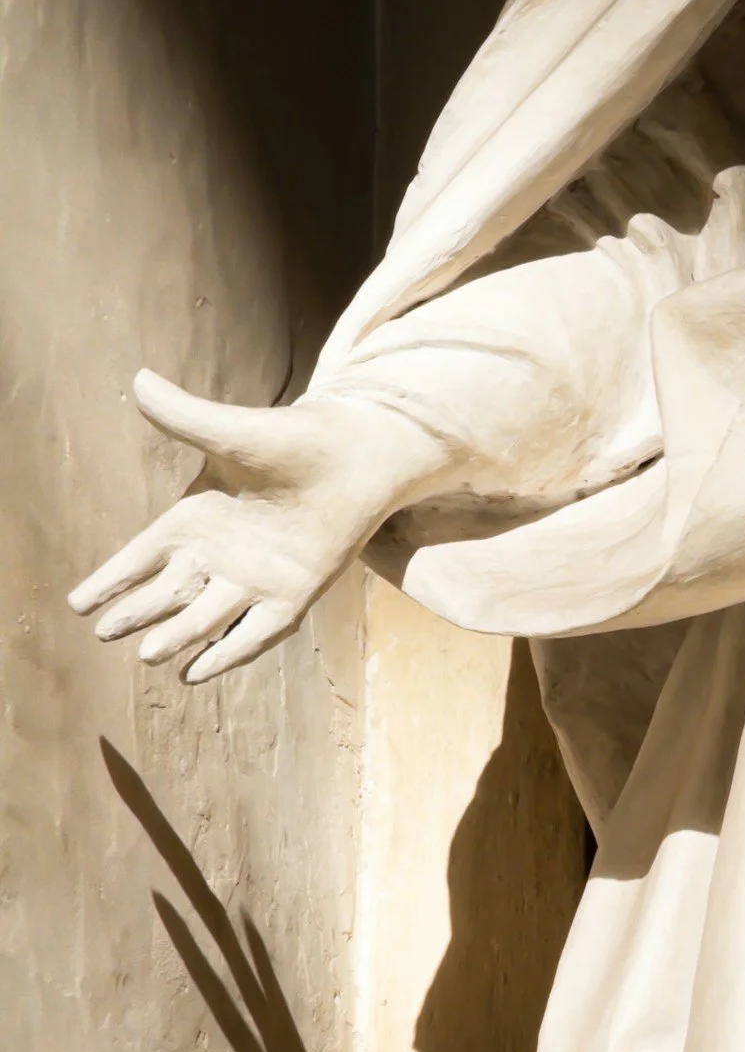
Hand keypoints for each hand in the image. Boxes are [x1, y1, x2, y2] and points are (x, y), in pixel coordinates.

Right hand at [70, 374, 448, 681]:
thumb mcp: (232, 433)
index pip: (139, 559)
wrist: (357, 456)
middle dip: (136, 614)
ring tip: (150, 653)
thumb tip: (138, 379)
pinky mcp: (291, 596)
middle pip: (165, 595)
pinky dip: (229, 652)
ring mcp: (253, 580)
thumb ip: (186, 416)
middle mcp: (216, 557)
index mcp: (194, 519)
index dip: (111, 581)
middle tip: (105, 631)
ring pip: (203, 618)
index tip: (79, 603)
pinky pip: (255, 632)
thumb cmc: (293, 440)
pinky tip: (199, 672)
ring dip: (177, 637)